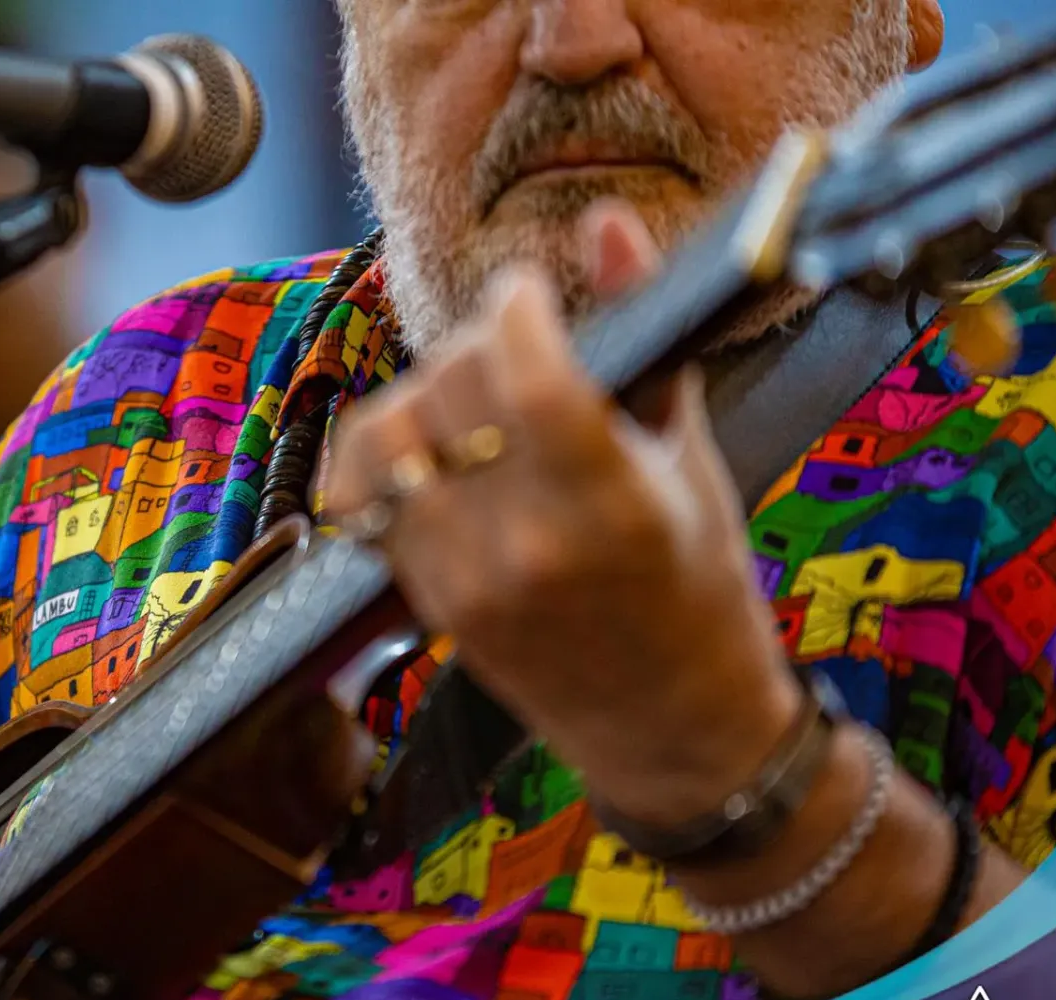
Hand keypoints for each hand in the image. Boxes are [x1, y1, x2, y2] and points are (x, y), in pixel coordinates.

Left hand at [326, 200, 801, 823]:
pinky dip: (380, 451)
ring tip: (471, 405)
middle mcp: (526, 544)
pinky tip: (425, 447)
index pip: (528, 369)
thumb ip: (638, 329)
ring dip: (422, 395)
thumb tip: (604, 225)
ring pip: (389, 430)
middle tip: (511, 353)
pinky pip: (359, 492)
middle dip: (478, 345)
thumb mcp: (687, 451)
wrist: (665, 719)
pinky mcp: (424, 596)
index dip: (516, 307)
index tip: (527, 294)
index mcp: (611, 505)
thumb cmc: (695, 581)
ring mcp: (462, 577)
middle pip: (451, 384)